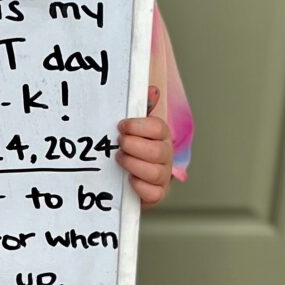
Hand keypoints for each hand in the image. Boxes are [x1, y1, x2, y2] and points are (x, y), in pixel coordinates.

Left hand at [116, 85, 172, 208]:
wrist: (127, 175)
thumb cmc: (131, 147)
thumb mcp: (133, 127)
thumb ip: (141, 108)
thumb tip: (151, 91)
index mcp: (161, 135)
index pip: (158, 128)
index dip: (138, 126)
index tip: (121, 126)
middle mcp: (166, 155)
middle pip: (156, 151)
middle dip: (132, 147)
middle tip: (119, 144)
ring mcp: (163, 175)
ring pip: (154, 172)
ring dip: (132, 164)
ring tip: (120, 159)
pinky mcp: (157, 194)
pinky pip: (153, 193)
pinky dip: (138, 186)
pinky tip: (128, 179)